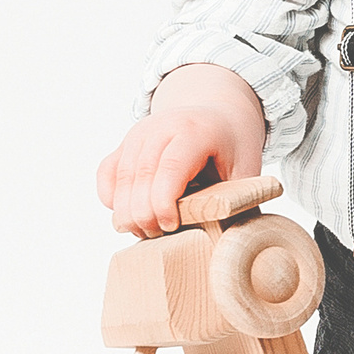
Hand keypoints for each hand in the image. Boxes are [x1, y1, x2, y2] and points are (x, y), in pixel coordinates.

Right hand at [97, 64, 267, 234]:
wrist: (219, 115)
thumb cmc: (233, 147)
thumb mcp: (246, 169)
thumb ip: (233, 199)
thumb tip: (220, 238)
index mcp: (196, 130)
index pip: (171, 167)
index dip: (165, 203)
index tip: (170, 227)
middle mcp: (163, 125)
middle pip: (142, 175)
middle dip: (145, 214)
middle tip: (159, 234)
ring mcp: (140, 132)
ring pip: (121, 177)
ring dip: (128, 212)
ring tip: (147, 231)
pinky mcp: (126, 143)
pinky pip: (107, 173)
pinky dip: (112, 198)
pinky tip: (128, 214)